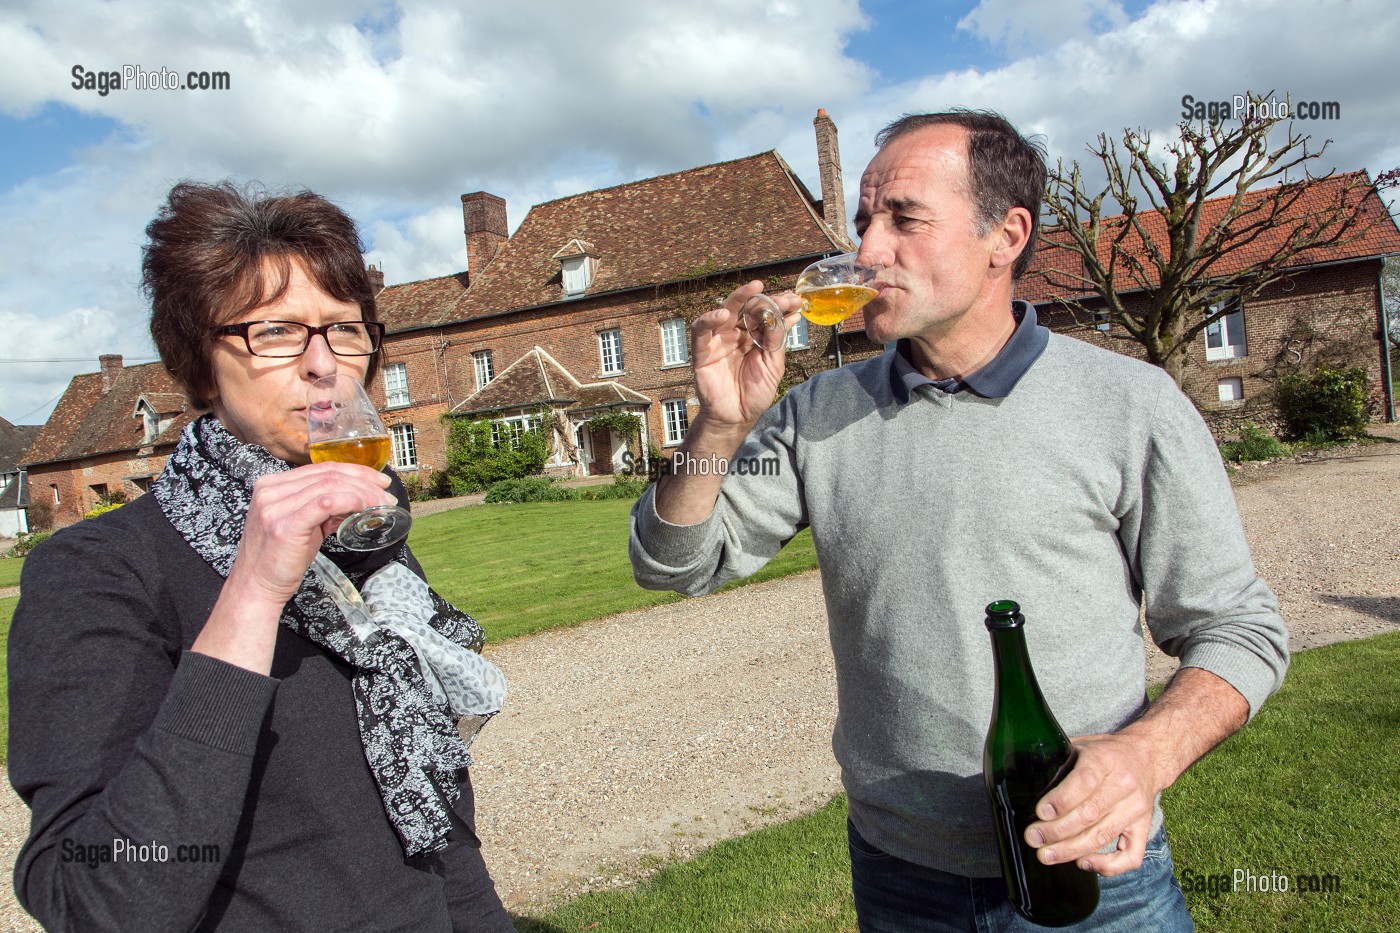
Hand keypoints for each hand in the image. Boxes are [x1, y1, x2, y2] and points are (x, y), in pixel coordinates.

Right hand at [193, 462, 393, 673]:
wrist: (256, 587)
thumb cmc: (279, 559)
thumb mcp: (301, 524)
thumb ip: (323, 508)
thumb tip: (355, 499)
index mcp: (272, 484)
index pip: (321, 468)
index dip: (354, 471)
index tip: (377, 480)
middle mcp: (270, 490)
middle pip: (328, 474)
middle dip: (364, 481)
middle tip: (386, 494)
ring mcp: (275, 506)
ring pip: (330, 486)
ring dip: (363, 493)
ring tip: (381, 504)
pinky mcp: (285, 524)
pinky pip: (326, 502)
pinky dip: (350, 501)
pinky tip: (363, 507)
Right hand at [690, 280, 802, 430]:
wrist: (737, 417)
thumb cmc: (755, 393)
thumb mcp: (773, 365)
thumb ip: (778, 340)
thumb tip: (794, 315)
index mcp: (754, 336)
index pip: (765, 314)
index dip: (779, 305)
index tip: (795, 301)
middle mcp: (736, 334)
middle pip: (747, 309)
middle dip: (764, 299)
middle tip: (781, 296)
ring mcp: (719, 340)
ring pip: (725, 311)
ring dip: (739, 298)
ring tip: (755, 290)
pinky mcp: (702, 351)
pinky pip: (700, 330)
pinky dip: (708, 319)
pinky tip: (722, 314)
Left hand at [1023, 732, 1159, 876]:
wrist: (1146, 757)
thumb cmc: (1104, 753)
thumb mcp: (1081, 746)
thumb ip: (1058, 761)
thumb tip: (1023, 779)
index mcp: (1105, 759)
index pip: (1085, 781)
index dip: (1061, 800)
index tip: (1039, 813)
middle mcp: (1124, 785)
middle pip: (1090, 814)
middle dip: (1057, 830)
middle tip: (1033, 838)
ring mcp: (1137, 809)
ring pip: (1104, 835)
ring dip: (1072, 850)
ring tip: (1046, 855)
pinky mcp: (1144, 828)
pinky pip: (1132, 856)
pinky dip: (1108, 866)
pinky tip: (1083, 863)